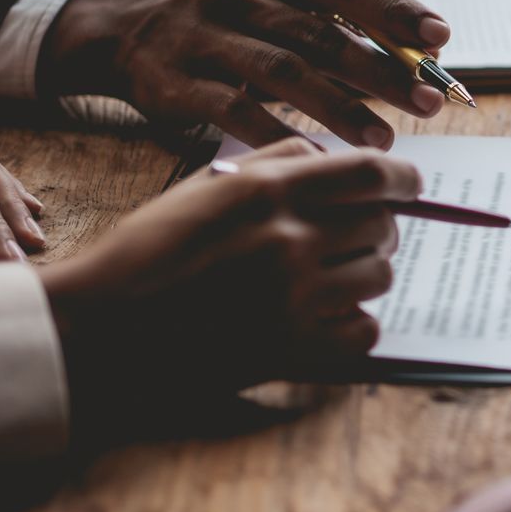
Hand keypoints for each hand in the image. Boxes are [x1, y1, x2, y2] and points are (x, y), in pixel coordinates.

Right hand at [41, 139, 418, 400]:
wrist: (100, 330)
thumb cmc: (147, 254)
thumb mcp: (206, 188)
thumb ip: (275, 163)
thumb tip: (335, 159)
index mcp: (267, 191)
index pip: (370, 173)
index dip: (404, 180)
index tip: (411, 187)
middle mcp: (288, 239)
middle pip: (383, 225)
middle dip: (380, 228)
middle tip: (354, 238)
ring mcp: (294, 299)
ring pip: (378, 276)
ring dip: (363, 275)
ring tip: (328, 279)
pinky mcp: (292, 352)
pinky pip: (363, 332)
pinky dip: (352, 326)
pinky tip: (322, 321)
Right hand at [43, 0, 452, 148]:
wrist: (125, 37)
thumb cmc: (226, 28)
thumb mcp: (274, 9)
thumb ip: (336, 29)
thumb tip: (421, 61)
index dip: (393, 9)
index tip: (439, 37)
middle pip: (320, 34)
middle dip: (380, 70)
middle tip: (427, 102)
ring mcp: (203, 38)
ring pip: (282, 72)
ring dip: (339, 107)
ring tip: (383, 140)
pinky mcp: (177, 83)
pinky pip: (234, 110)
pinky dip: (276, 134)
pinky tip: (314, 158)